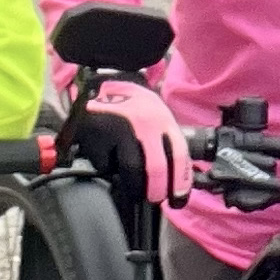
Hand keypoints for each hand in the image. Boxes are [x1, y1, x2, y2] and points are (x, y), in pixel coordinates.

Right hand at [80, 76, 191, 206]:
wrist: (103, 80)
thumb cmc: (133, 106)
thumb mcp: (156, 118)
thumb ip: (165, 143)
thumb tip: (174, 180)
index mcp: (163, 121)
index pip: (179, 156)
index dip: (181, 182)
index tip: (178, 199)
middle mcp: (145, 123)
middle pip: (156, 168)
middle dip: (157, 192)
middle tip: (154, 199)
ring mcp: (121, 128)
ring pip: (132, 171)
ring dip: (134, 188)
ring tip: (133, 190)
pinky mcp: (98, 133)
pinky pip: (106, 164)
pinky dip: (108, 168)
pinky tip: (108, 161)